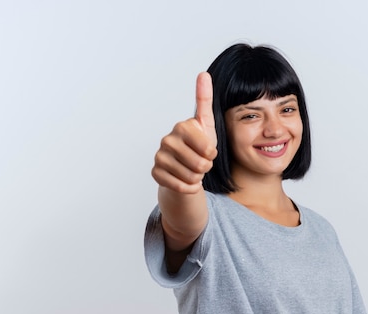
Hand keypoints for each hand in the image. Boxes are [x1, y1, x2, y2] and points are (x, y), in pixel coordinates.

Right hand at [152, 72, 217, 193]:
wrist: (185, 168)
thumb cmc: (199, 146)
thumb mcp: (207, 124)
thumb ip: (205, 100)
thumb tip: (204, 73)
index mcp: (182, 127)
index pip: (208, 148)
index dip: (212, 154)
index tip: (208, 150)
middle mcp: (167, 139)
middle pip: (200, 164)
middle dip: (205, 167)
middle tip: (200, 162)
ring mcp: (159, 156)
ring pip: (191, 176)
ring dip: (197, 177)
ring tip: (192, 169)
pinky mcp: (155, 173)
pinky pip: (180, 186)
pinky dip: (188, 187)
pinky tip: (184, 180)